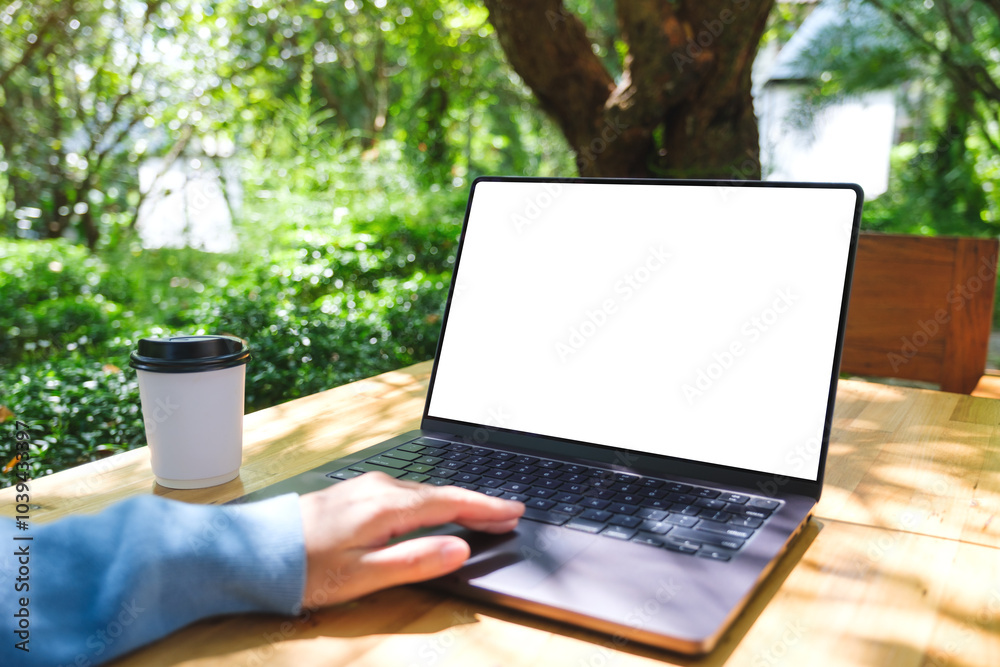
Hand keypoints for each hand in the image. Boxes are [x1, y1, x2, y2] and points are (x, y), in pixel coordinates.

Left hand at [298, 471, 523, 607]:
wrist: (254, 550)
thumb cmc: (304, 569)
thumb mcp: (362, 576)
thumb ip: (414, 560)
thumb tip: (459, 547)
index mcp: (387, 507)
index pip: (450, 503)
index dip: (486, 508)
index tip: (514, 511)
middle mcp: (379, 488)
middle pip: (441, 493)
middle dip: (477, 504)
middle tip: (509, 514)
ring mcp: (365, 487)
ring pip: (423, 491)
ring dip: (454, 501)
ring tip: (480, 512)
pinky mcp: (354, 492)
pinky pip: (405, 492)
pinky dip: (430, 501)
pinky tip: (434, 510)